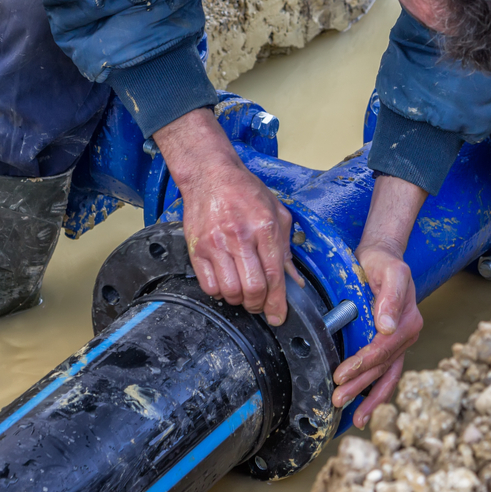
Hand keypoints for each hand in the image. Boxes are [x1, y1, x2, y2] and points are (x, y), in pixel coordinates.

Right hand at [153, 109, 300, 324]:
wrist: (210, 175)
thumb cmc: (245, 192)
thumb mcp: (276, 213)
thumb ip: (286, 248)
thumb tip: (295, 281)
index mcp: (264, 227)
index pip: (274, 275)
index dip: (277, 302)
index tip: (278, 316)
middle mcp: (240, 237)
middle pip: (253, 288)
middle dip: (259, 305)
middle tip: (260, 305)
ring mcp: (215, 244)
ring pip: (230, 291)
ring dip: (239, 301)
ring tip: (243, 293)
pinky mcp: (196, 249)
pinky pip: (208, 286)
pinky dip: (219, 293)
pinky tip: (225, 284)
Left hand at [331, 175, 427, 428]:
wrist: (382, 257)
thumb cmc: (383, 263)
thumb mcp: (390, 271)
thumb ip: (391, 297)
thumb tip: (387, 327)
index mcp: (408, 322)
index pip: (383, 350)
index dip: (362, 365)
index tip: (341, 375)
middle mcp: (407, 335)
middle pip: (383, 368)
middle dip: (360, 387)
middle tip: (338, 399)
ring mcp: (400, 343)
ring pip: (386, 376)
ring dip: (370, 398)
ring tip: (355, 418)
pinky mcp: (390, 345)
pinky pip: (386, 373)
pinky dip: (376, 392)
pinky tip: (363, 407)